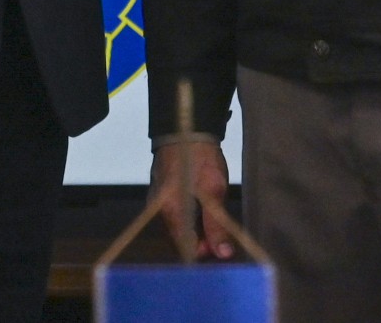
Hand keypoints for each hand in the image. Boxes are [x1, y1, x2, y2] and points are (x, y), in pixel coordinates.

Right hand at [150, 138, 235, 260]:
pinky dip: (191, 213)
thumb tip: (223, 254)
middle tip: (221, 223)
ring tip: (213, 207)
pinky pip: (176, 213)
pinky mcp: (161, 192)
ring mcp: (158, 201)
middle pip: (182, 237)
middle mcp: (159, 210)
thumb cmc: (199, 157)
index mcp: (171, 212)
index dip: (206, 249)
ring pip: (180, 225)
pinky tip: (202, 201)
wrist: (184, 126)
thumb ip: (216, 225)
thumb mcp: (214, 190)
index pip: (186, 248)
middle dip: (203, 237)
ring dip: (198, 224)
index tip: (222, 241)